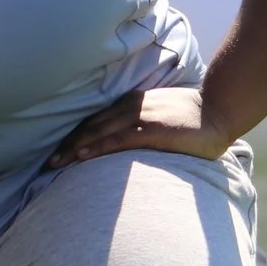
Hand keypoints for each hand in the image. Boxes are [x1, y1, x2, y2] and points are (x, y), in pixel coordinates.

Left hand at [51, 87, 227, 166]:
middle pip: (91, 125)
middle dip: (68, 143)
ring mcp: (140, 118)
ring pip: (99, 132)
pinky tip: (83, 156)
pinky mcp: (152, 131)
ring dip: (75, 148)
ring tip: (56, 163)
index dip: (75, 133)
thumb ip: (142, 121)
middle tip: (48, 161)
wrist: (219, 110)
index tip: (58, 149)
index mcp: (132, 102)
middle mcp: (131, 107)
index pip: (96, 118)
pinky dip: (97, 147)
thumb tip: (128, 136)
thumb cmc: (192, 115)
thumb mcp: (161, 112)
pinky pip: (118, 140)